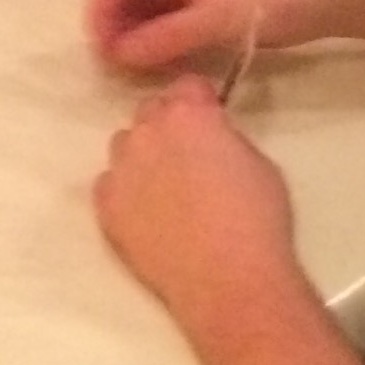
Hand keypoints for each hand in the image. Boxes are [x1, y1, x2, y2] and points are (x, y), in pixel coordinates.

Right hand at [86, 0, 341, 73]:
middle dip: (112, 29)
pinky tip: (161, 63)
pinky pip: (160, 20)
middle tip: (118, 71)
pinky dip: (153, 40)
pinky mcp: (198, 1)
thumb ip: (166, 37)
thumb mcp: (218, 18)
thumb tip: (117, 55)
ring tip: (138, 71)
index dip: (97, 16)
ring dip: (132, 38)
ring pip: (137, 9)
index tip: (103, 56)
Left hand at [94, 77, 302, 333]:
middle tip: (189, 156)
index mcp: (189, 115)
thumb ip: (226, 139)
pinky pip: (109, 184)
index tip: (211, 120)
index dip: (201, 102)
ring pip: (124, 145)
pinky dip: (125, 190)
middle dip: (168, 124)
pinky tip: (147, 213)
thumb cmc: (257, 220)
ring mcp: (120, 169)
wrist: (228, 279)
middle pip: (150, 111)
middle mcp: (147, 133)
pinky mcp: (105, 206)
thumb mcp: (259, 163)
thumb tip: (212, 139)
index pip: (187, 85)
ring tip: (166, 188)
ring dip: (143, 155)